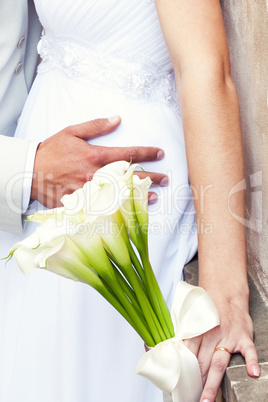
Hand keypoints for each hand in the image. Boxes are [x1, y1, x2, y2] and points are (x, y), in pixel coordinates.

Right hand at [31, 116, 167, 207]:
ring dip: (141, 195)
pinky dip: (122, 208)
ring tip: (155, 195)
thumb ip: (96, 126)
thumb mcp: (72, 132)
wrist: (32, 172)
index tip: (160, 153)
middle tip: (166, 179)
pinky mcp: (85, 203)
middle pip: (131, 176)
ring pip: (123, 194)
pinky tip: (132, 209)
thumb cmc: (52, 151)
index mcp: (96, 156)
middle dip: (151, 177)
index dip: (147, 153)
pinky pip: (107, 207)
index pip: (129, 153)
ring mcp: (92, 192)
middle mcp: (97, 175)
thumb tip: (117, 119)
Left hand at [184, 295, 259, 401]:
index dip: (184, 371)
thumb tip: (172, 352)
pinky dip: (251, 361)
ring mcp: (229, 337)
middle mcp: (211, 335)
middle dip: (196, 382)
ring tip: (208, 400)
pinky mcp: (244, 337)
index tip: (180, 386)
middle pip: (202, 363)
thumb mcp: (193, 320)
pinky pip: (249, 351)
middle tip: (192, 398)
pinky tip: (252, 373)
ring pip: (219, 363)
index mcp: (197, 331)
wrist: (226, 294)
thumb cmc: (208, 310)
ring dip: (213, 382)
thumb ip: (186, 337)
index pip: (188, 355)